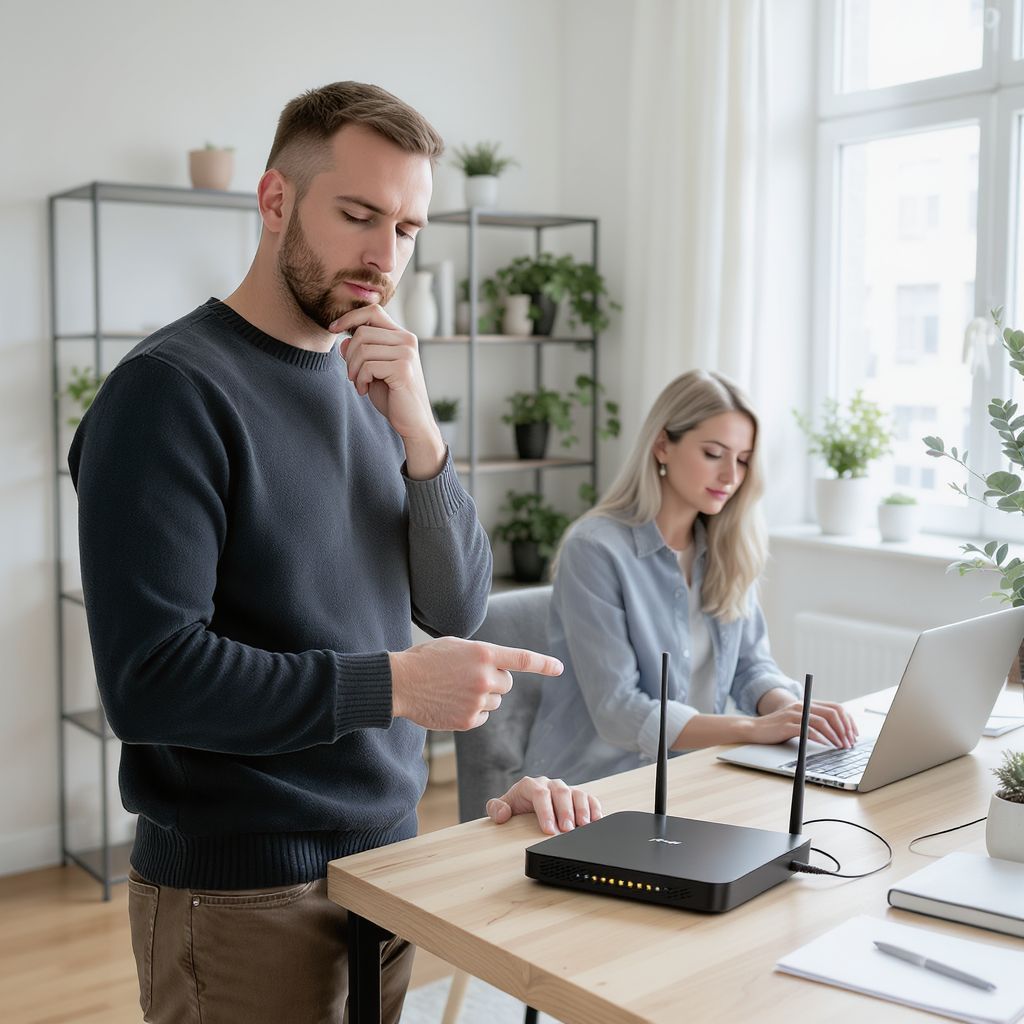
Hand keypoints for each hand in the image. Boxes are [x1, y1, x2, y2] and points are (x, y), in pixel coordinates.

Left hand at [330, 305, 444, 476]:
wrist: (412, 423)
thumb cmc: (393, 397)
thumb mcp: (371, 372)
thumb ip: (360, 355)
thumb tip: (343, 341)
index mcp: (401, 336)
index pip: (372, 311)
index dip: (349, 317)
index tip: (332, 329)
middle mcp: (407, 340)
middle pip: (362, 331)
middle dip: (349, 355)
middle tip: (352, 376)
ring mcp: (407, 353)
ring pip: (363, 348)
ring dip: (353, 369)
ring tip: (359, 384)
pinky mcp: (403, 369)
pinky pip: (368, 366)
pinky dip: (360, 380)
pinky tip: (365, 390)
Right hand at [389, 637, 562, 730]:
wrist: (400, 683)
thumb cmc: (426, 660)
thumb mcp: (457, 646)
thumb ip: (482, 655)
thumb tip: (498, 670)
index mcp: (484, 653)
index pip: (522, 659)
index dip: (544, 664)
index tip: (559, 668)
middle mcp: (485, 677)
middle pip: (507, 684)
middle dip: (494, 681)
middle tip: (469, 677)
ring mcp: (478, 701)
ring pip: (495, 702)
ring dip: (483, 697)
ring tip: (455, 690)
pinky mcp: (469, 720)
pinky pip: (483, 717)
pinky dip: (472, 712)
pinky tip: (452, 704)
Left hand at [487, 776, 602, 835]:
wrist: (525, 804)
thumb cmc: (516, 807)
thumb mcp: (503, 807)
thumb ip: (496, 808)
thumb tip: (502, 813)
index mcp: (531, 785)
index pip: (540, 794)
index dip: (546, 811)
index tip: (549, 829)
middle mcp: (549, 784)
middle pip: (560, 792)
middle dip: (565, 811)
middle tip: (567, 830)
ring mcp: (565, 789)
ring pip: (576, 793)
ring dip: (581, 810)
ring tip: (583, 826)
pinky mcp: (577, 796)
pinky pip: (588, 798)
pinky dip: (594, 807)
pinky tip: (596, 820)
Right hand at [751, 690, 858, 747]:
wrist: (755, 729)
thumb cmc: (777, 728)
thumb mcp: (798, 721)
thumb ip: (813, 722)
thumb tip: (837, 733)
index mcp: (807, 703)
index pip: (835, 707)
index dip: (848, 721)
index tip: (853, 734)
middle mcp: (802, 706)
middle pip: (831, 713)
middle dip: (844, 729)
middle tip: (850, 743)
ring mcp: (795, 714)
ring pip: (822, 722)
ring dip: (835, 736)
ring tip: (841, 746)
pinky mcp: (788, 725)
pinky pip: (808, 730)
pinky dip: (821, 738)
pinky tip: (827, 745)